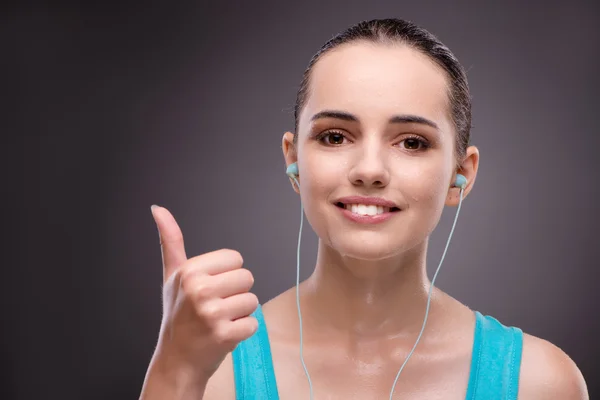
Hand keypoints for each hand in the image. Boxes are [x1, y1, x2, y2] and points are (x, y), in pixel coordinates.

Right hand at [151, 205, 258, 380]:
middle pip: (247, 277)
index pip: (236, 258)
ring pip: (253, 300)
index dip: (227, 274)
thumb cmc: (177, 315)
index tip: (209, 288)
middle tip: (215, 307)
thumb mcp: (172, 276)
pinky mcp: (225, 335)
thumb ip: (171, 241)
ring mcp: (212, 313)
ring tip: (219, 320)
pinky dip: (243, 331)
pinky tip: (224, 334)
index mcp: (189, 271)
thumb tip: (158, 209)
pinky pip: (253, 323)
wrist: (176, 360)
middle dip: (235, 293)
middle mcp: (199, 289)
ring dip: (241, 312)